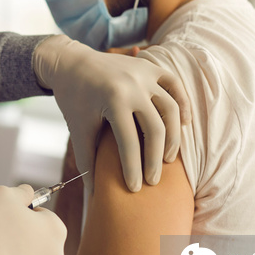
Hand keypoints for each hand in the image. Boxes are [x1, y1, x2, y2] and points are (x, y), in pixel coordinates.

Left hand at [33, 35, 190, 192]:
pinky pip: (174, 85)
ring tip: (168, 159)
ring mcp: (145, 74)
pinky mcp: (150, 67)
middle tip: (153, 180)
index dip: (133, 169)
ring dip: (174, 136)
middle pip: (156, 129)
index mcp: (113, 100)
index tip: (134, 188)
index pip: (129, 143)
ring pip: (171, 109)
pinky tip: (183, 126)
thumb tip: (95, 192)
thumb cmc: (73, 98)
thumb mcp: (78, 128)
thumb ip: (87, 159)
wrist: (71, 62)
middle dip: (156, 159)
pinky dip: (182, 105)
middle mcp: (134, 85)